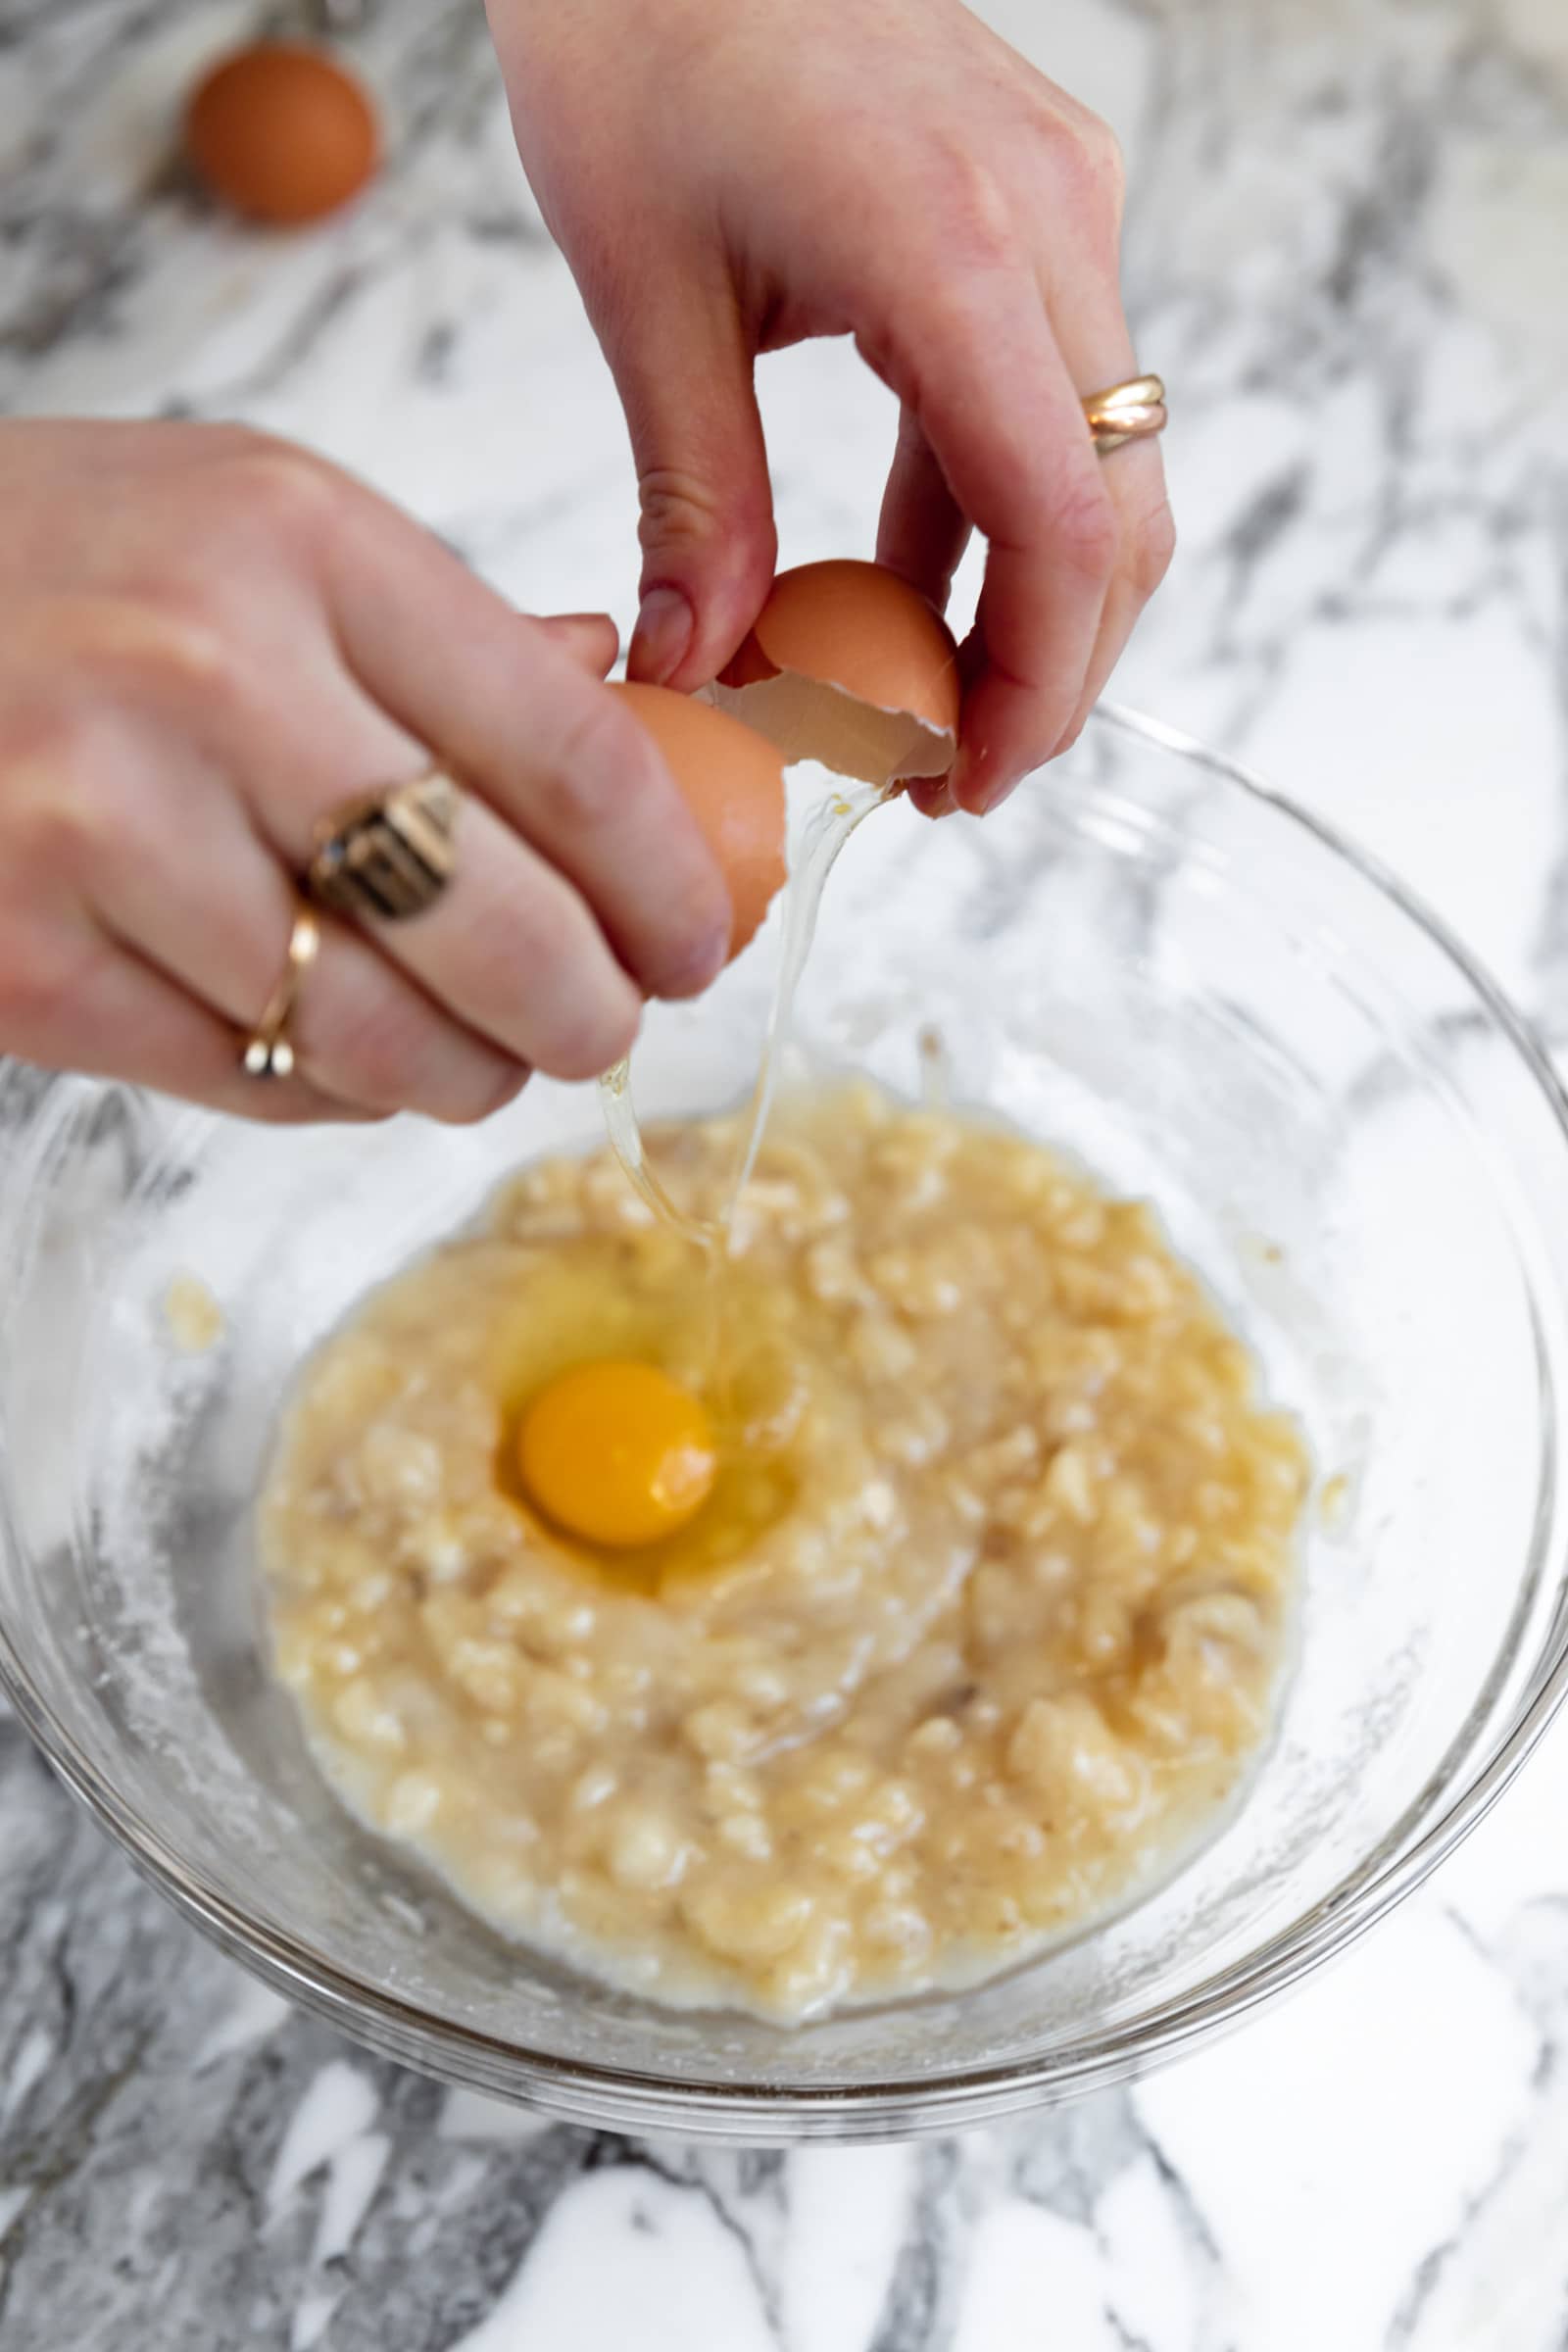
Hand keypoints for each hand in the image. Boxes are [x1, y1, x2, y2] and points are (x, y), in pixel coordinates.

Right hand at [0, 421, 732, 1121]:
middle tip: (606, 1028)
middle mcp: (208, 677)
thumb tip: (624, 688)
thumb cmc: (49, 567)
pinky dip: (330, 1092)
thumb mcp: (244, 522)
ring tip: (484, 1059)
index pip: (571, 750)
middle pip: (504, 921)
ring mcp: (99, 825)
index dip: (669, 879)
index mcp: (298, 540)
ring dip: (468, 1074)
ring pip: (381, 1032)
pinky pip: (252, 1077)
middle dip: (591, 1011)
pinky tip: (342, 1056)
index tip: (698, 939)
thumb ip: (438, 626)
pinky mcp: (21, 959)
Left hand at [489, 0, 1173, 815]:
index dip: (1034, 686)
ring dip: (1026, 608)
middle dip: (1048, 674)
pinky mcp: (1036, 207)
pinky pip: (1049, 401)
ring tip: (916, 711)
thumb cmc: (638, 32)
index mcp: (956, 249)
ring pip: (1104, 468)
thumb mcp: (646, 290)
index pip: (1064, 526)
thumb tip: (700, 671)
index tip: (962, 783)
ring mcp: (1061, 208)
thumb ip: (696, 499)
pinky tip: (901, 592)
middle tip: (945, 776)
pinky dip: (990, 516)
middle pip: (1119, 516)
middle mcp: (1050, 225)